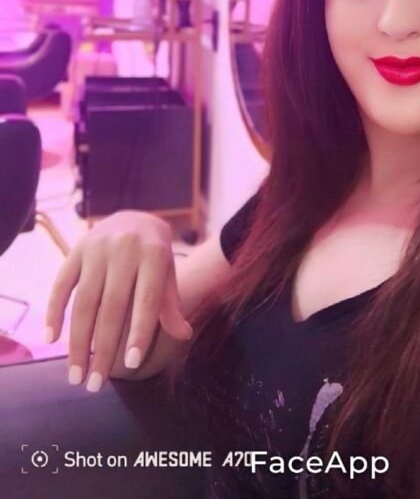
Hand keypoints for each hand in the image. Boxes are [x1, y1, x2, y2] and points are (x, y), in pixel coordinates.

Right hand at [45, 210, 192, 391]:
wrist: (135, 216)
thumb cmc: (155, 254)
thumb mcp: (168, 273)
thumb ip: (170, 305)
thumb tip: (183, 335)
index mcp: (154, 254)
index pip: (147, 300)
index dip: (140, 332)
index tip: (131, 364)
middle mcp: (125, 249)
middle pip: (112, 308)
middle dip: (103, 350)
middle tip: (95, 385)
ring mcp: (97, 248)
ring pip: (84, 302)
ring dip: (78, 342)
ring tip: (76, 374)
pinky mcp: (76, 249)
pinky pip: (62, 284)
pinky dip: (55, 312)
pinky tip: (53, 339)